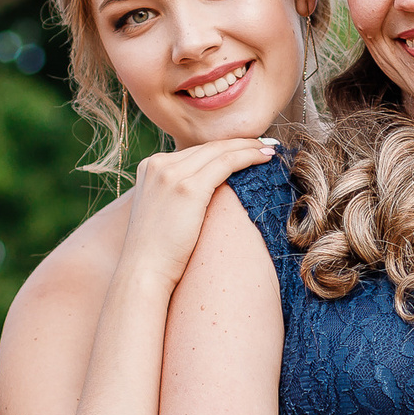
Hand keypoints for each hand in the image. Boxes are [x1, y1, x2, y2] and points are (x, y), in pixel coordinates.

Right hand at [118, 138, 277, 287]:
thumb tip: (204, 191)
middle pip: (207, 147)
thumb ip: (176, 192)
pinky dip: (248, 157)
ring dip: (248, 147)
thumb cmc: (157, 251)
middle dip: (238, 143)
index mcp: (150, 167)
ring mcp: (171, 174)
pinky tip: (265, 158)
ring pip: (219, 151)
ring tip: (270, 150)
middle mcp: (158, 164)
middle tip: (263, 144)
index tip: (243, 149)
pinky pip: (226, 163)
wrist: (143, 271)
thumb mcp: (161, 210)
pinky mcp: (188, 188)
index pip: (194, 152)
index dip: (222, 148)